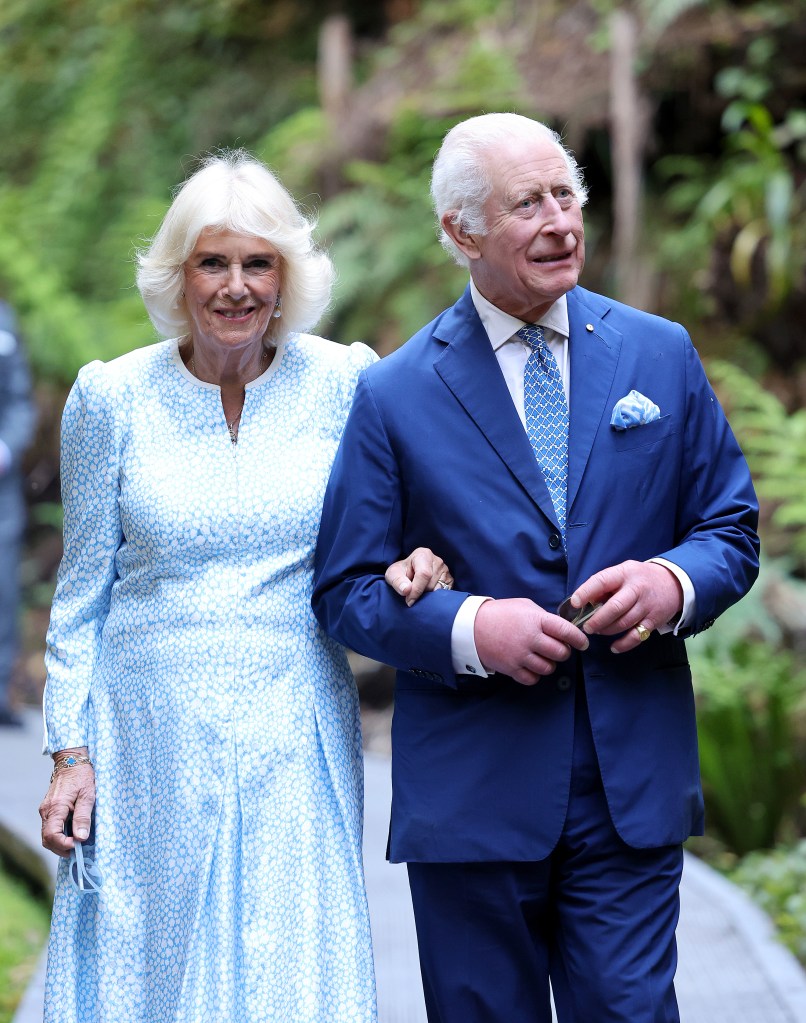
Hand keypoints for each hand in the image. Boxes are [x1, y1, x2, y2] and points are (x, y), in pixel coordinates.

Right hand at [39, 752, 95, 857]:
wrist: (71, 762)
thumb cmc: (82, 777)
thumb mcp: (88, 796)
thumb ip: (83, 817)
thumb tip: (81, 838)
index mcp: (55, 808)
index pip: (52, 835)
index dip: (63, 845)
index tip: (77, 845)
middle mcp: (46, 811)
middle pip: (47, 839)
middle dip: (61, 848)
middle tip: (77, 850)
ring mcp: (46, 810)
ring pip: (47, 835)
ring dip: (59, 843)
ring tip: (76, 843)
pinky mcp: (48, 809)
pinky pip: (50, 827)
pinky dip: (59, 835)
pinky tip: (71, 834)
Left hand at [385, 547, 453, 606]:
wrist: (409, 573)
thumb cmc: (401, 572)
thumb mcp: (392, 575)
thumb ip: (397, 582)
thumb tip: (407, 590)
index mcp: (423, 555)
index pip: (424, 574)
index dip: (416, 590)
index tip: (409, 601)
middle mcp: (437, 560)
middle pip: (431, 584)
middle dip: (420, 594)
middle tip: (411, 594)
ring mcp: (445, 570)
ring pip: (438, 590)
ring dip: (428, 596)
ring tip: (419, 591)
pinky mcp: (450, 579)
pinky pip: (445, 592)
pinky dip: (435, 597)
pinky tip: (427, 592)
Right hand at [474, 598, 588, 685]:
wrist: (472, 627)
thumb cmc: (501, 614)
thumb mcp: (525, 606)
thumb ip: (544, 617)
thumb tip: (561, 629)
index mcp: (536, 620)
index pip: (566, 631)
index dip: (579, 639)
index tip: (583, 643)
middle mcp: (531, 639)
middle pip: (561, 653)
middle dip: (563, 652)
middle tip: (558, 648)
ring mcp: (521, 655)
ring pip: (549, 668)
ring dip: (549, 663)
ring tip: (541, 656)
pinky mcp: (511, 668)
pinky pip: (533, 678)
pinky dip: (535, 674)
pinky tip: (530, 665)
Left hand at [570, 560, 682, 653]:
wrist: (673, 583)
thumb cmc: (639, 579)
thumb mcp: (622, 573)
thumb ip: (605, 585)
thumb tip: (584, 602)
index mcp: (624, 573)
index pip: (602, 581)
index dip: (586, 592)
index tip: (575, 603)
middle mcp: (636, 589)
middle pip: (615, 607)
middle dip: (597, 620)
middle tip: (586, 627)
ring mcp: (647, 605)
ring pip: (624, 623)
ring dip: (607, 630)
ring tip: (597, 631)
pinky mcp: (654, 620)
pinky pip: (637, 636)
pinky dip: (624, 644)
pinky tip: (614, 647)